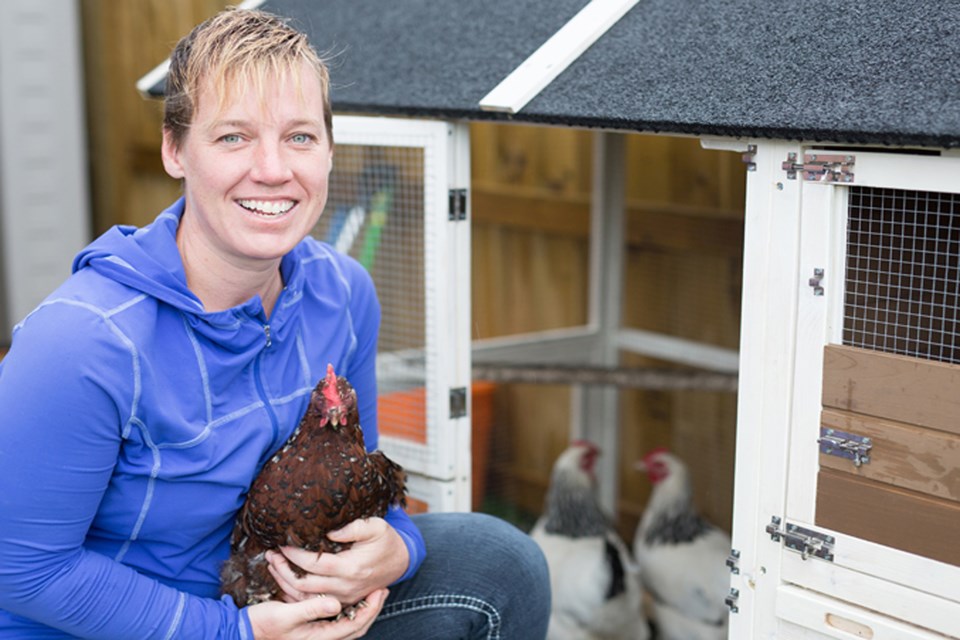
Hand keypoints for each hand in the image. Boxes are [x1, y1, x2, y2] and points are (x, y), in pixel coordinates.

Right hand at [247, 588, 386, 639]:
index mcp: (320, 637)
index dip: (370, 609)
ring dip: (363, 608)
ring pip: (349, 624)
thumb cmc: (263, 624)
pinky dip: (349, 610)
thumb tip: (336, 603)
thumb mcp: (285, 614)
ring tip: (372, 591)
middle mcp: (322, 638)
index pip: (355, 625)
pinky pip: (338, 621)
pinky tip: (351, 597)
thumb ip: (311, 609)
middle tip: (383, 589)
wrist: (245, 631)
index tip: (380, 591)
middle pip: (357, 626)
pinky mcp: (313, 629)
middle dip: (372, 609)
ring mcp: (318, 634)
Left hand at [267, 517, 408, 605]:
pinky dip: (295, 592)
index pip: (314, 564)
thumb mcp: (376, 526)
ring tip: (272, 565)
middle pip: (304, 584)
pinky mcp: (341, 600)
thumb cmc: (386, 540)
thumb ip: (353, 527)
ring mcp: (343, 596)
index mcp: (351, 567)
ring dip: (285, 582)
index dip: (294, 555)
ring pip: (305, 596)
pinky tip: (285, 578)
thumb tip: (328, 530)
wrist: (400, 562)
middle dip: (283, 569)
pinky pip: (312, 601)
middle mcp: (345, 586)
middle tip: (270, 553)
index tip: (282, 543)